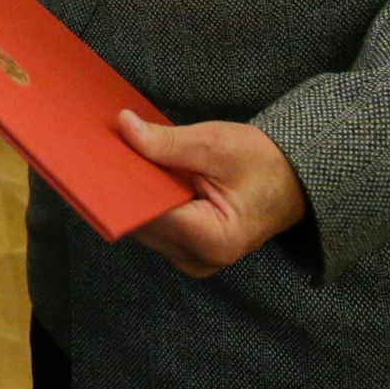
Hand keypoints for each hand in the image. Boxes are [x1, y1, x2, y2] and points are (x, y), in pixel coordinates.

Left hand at [116, 111, 307, 277]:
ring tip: (117, 157)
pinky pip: (153, 225)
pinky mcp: (185, 251)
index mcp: (212, 239)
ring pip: (142, 226)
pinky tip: (137, 173)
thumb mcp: (216, 145)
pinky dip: (144, 201)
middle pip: (141, 223)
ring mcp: (190, 260)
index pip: (149, 214)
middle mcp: (198, 260)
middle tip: (100, 150)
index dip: (121, 186)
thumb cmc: (262, 163)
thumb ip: (167, 142)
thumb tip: (124, 128)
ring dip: (131, 194)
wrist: (292, 182)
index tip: (97, 158)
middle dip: (122, 188)